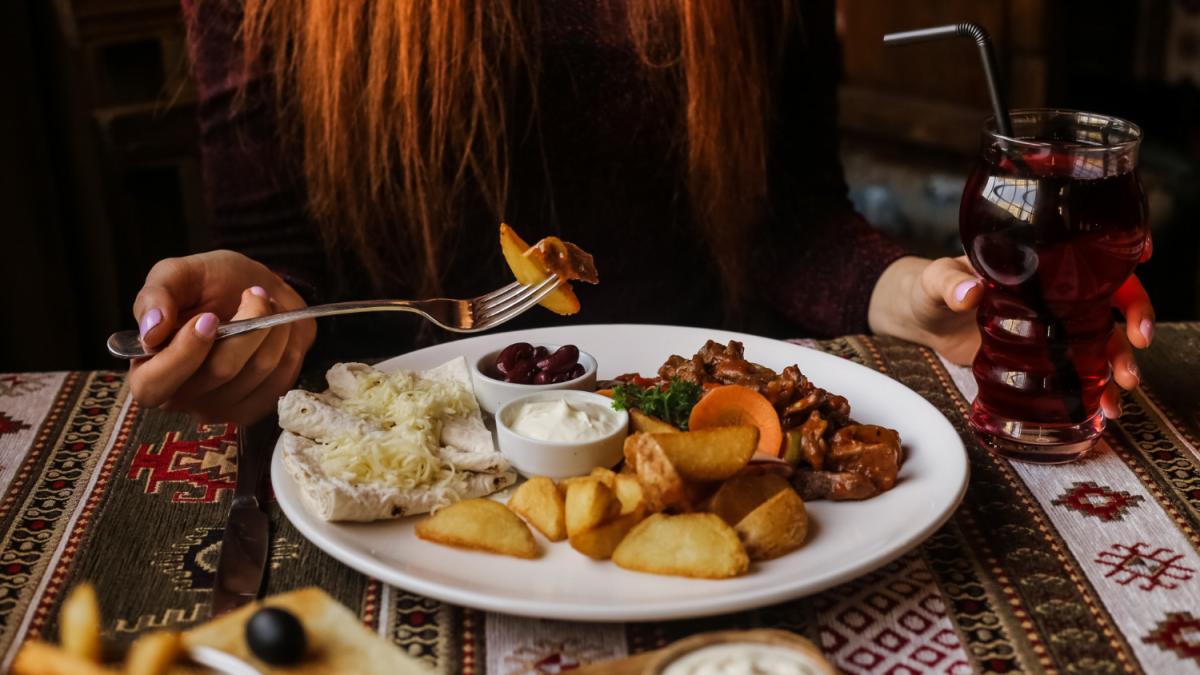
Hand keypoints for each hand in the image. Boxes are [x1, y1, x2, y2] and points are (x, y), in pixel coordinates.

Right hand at [128, 250, 315, 423]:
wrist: (258, 292)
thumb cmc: (210, 284)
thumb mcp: (176, 274)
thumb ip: (155, 295)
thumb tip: (151, 331)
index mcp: (148, 369)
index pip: (152, 386)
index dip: (183, 353)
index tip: (209, 318)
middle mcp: (180, 397)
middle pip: (220, 371)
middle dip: (247, 324)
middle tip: (254, 294)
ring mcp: (220, 408)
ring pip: (258, 370)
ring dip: (272, 328)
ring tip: (267, 304)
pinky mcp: (256, 408)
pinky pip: (282, 376)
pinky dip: (287, 343)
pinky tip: (278, 327)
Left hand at [868, 255, 1154, 418]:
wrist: (919, 319)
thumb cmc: (929, 288)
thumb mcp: (935, 280)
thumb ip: (949, 283)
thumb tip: (967, 291)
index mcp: (1034, 263)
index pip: (1086, 252)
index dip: (1119, 253)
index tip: (1143, 256)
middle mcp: (1052, 293)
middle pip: (1110, 298)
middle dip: (1135, 315)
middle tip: (1139, 340)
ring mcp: (1049, 326)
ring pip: (1101, 339)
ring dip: (1119, 361)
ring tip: (1122, 387)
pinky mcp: (1039, 357)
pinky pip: (1076, 371)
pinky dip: (1093, 389)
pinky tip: (1102, 408)